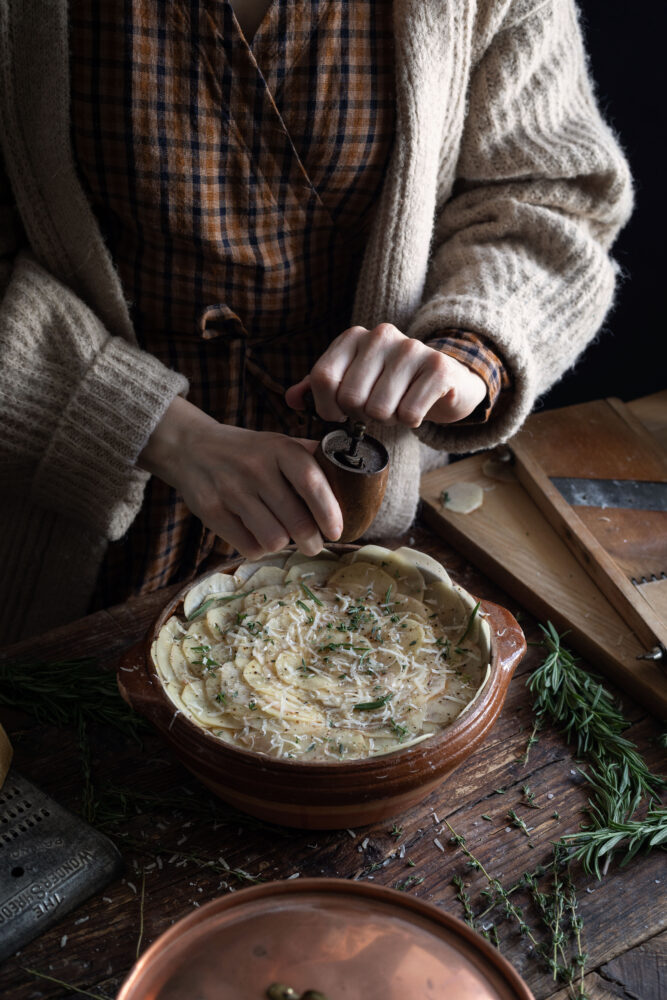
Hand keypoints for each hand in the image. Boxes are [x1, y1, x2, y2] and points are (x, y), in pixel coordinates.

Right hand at [138, 397, 342, 558]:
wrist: (191, 446)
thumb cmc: (247, 451)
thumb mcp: (278, 443)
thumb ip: (310, 458)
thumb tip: (353, 477)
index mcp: (279, 449)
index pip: (312, 482)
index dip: (329, 511)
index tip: (337, 531)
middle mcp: (255, 468)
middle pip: (296, 521)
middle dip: (312, 541)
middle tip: (314, 545)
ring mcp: (231, 490)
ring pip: (273, 539)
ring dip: (283, 545)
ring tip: (284, 538)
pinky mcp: (211, 511)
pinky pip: (248, 547)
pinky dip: (259, 549)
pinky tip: (259, 537)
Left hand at [285, 323, 485, 426]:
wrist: (445, 382)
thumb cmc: (391, 386)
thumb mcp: (351, 382)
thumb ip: (318, 388)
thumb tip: (291, 399)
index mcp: (353, 336)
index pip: (322, 378)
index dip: (326, 407)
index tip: (339, 414)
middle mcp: (380, 334)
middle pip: (350, 397)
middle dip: (361, 416)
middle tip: (377, 410)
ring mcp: (411, 348)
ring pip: (379, 409)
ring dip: (388, 420)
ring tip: (398, 407)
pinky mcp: (438, 367)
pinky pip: (409, 413)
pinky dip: (411, 421)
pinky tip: (418, 408)